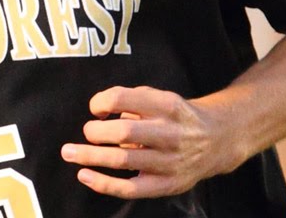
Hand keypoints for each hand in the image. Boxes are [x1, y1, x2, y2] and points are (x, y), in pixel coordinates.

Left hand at [59, 85, 241, 199]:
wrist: (217, 140)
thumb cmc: (176, 116)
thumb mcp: (160, 97)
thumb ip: (132, 100)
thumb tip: (99, 112)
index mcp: (167, 105)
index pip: (124, 98)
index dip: (102, 102)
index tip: (96, 108)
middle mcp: (170, 133)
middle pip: (124, 131)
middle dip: (95, 131)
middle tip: (86, 131)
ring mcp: (169, 161)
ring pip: (123, 160)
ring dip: (90, 156)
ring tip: (69, 152)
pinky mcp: (167, 184)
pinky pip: (130, 188)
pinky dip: (104, 183)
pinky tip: (84, 175)